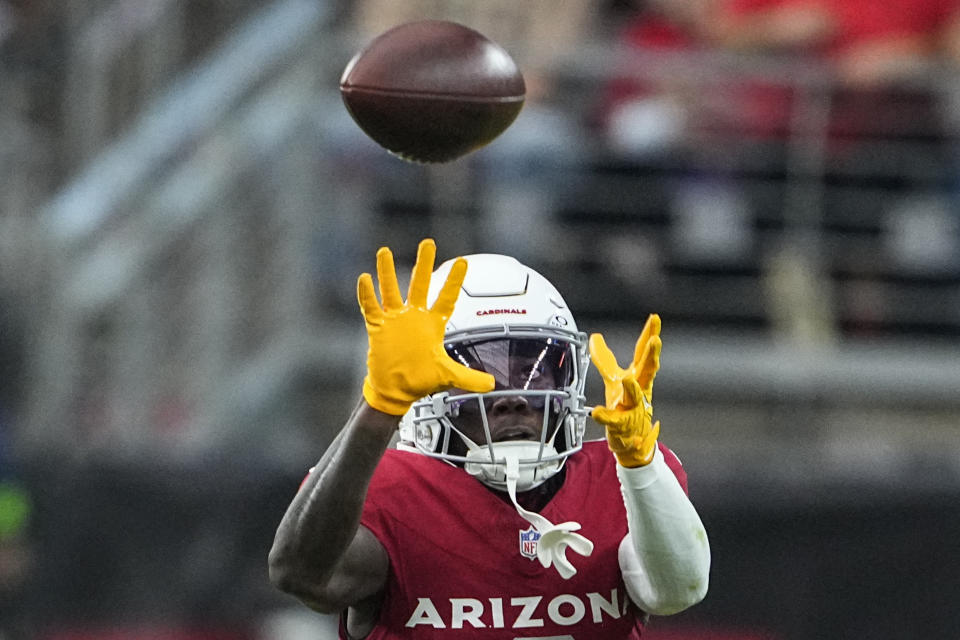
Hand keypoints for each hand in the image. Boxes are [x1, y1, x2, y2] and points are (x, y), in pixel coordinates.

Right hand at [357, 238, 494, 414]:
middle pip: (419, 284)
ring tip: (385, 252)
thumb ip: (469, 378)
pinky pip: (371, 307)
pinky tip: (364, 278)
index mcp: (432, 325)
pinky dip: (367, 294)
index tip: (462, 262)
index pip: (446, 298)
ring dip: (388, 272)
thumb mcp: (447, 376)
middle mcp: (414, 317)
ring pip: (391, 290)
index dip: (453, 281)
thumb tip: (492, 384)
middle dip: (424, 264)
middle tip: (428, 243)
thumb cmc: (420, 381)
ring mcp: (395, 320)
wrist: (395, 390)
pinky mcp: (378, 327)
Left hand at [589, 314, 661, 466]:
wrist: (632, 439)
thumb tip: (595, 338)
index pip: (643, 352)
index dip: (649, 334)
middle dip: (652, 356)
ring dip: (632, 388)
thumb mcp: (614, 378)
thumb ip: (605, 359)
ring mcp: (632, 408)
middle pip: (647, 371)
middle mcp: (639, 390)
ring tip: (627, 379)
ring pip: (635, 396)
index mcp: (637, 377)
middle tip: (655, 341)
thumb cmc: (626, 406)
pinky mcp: (622, 425)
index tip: (654, 318)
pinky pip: (613, 420)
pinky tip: (598, 412)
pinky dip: (605, 416)